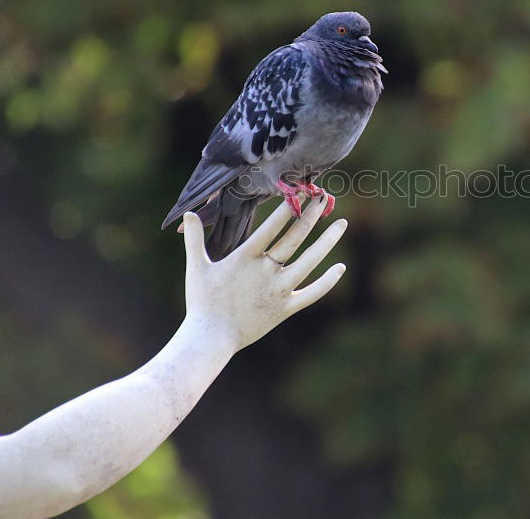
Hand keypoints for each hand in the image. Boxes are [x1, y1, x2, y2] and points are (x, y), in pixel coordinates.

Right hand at [181, 196, 346, 350]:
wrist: (211, 338)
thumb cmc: (202, 302)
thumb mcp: (196, 267)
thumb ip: (194, 239)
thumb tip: (188, 214)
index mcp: (246, 258)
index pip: (272, 226)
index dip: (288, 208)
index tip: (301, 191)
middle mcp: (266, 271)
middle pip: (294, 238)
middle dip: (310, 215)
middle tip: (322, 197)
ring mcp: (279, 290)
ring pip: (309, 261)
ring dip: (327, 241)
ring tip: (341, 224)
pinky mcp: (286, 308)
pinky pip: (312, 293)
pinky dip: (327, 281)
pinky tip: (340, 267)